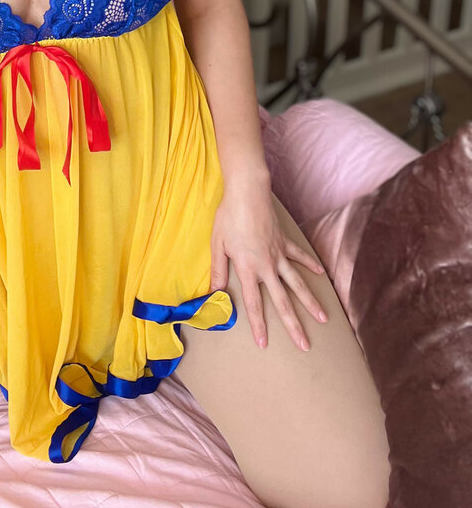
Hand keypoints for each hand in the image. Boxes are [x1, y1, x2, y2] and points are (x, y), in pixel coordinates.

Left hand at [208, 171, 328, 350]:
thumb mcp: (217, 245)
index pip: (253, 304)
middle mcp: (267, 266)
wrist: (247, 193)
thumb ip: (218, 271)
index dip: (259, 325)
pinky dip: (309, 264)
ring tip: (323, 318)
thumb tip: (214, 294)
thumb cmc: (228, 218)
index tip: (265, 344)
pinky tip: (320, 273)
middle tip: (305, 344)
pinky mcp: (284, 241)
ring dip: (310, 302)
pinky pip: (299, 256)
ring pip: (297, 283)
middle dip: (294, 325)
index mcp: (248, 269)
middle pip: (282, 301)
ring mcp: (279, 254)